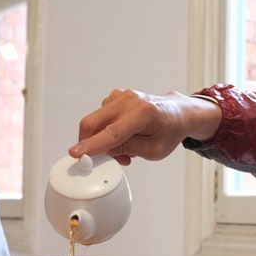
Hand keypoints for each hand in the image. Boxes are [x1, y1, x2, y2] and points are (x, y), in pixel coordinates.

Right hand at [69, 89, 221, 164]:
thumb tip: (101, 152)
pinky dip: (105, 131)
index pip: (112, 132)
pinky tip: (122, 137)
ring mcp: (121, 95)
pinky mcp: (115, 96)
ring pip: (95, 121)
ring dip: (102, 140)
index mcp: (144, 113)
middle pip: (94, 122)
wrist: (178, 113)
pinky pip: (101, 117)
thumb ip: (127, 149)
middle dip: (90, 144)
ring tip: (125, 150)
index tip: (77, 154)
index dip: (93, 145)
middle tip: (103, 160)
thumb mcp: (153, 150)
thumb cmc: (169, 132)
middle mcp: (130, 100)